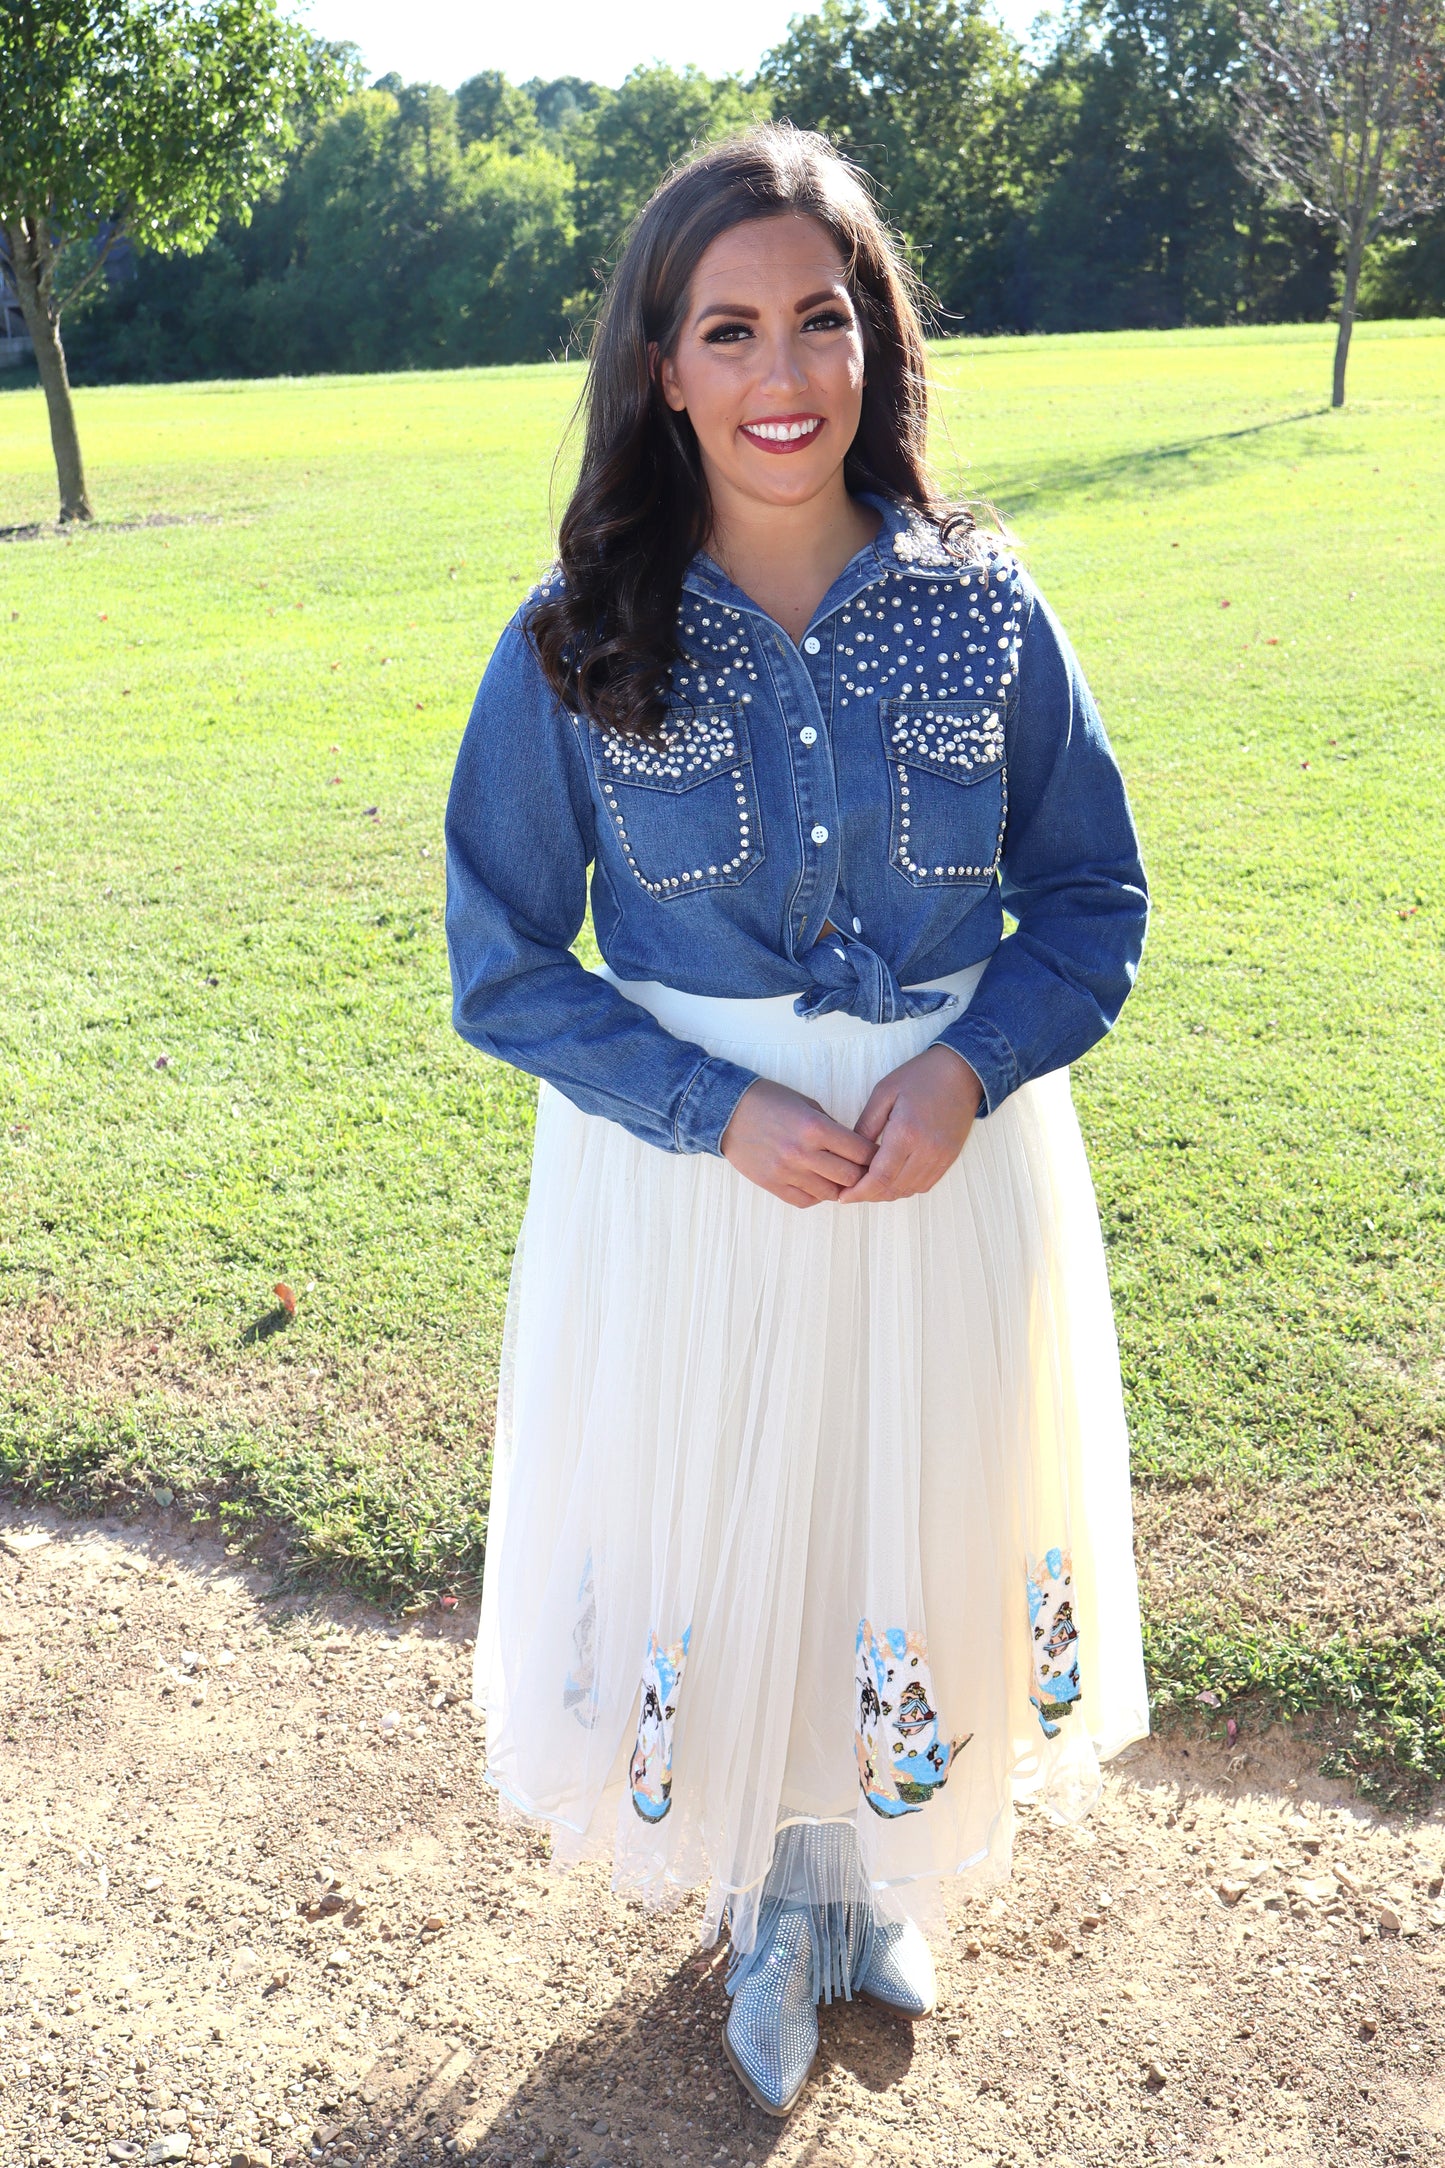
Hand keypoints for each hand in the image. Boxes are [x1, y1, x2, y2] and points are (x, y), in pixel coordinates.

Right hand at [720, 1078, 876, 1207]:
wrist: (727, 1111)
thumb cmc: (769, 1101)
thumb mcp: (807, 1104)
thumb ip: (832, 1128)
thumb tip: (854, 1150)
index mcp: (815, 1127)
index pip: (861, 1152)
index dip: (875, 1156)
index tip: (878, 1157)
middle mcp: (803, 1152)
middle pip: (850, 1177)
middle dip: (862, 1175)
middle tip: (864, 1171)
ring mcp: (786, 1171)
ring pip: (830, 1193)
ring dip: (839, 1187)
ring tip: (839, 1178)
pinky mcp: (772, 1184)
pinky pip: (805, 1201)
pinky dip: (817, 1195)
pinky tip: (817, 1184)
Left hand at [840, 1045, 982, 1204]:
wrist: (961, 1073)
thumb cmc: (920, 1077)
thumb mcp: (883, 1093)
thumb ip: (865, 1125)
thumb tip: (850, 1153)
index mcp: (906, 1133)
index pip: (880, 1177)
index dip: (860, 1192)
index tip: (843, 1197)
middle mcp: (927, 1151)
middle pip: (894, 1189)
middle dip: (870, 1196)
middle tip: (851, 1193)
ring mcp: (941, 1157)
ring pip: (909, 1190)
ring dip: (887, 1193)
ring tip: (869, 1187)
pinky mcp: (950, 1158)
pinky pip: (925, 1185)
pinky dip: (905, 1188)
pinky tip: (892, 1179)